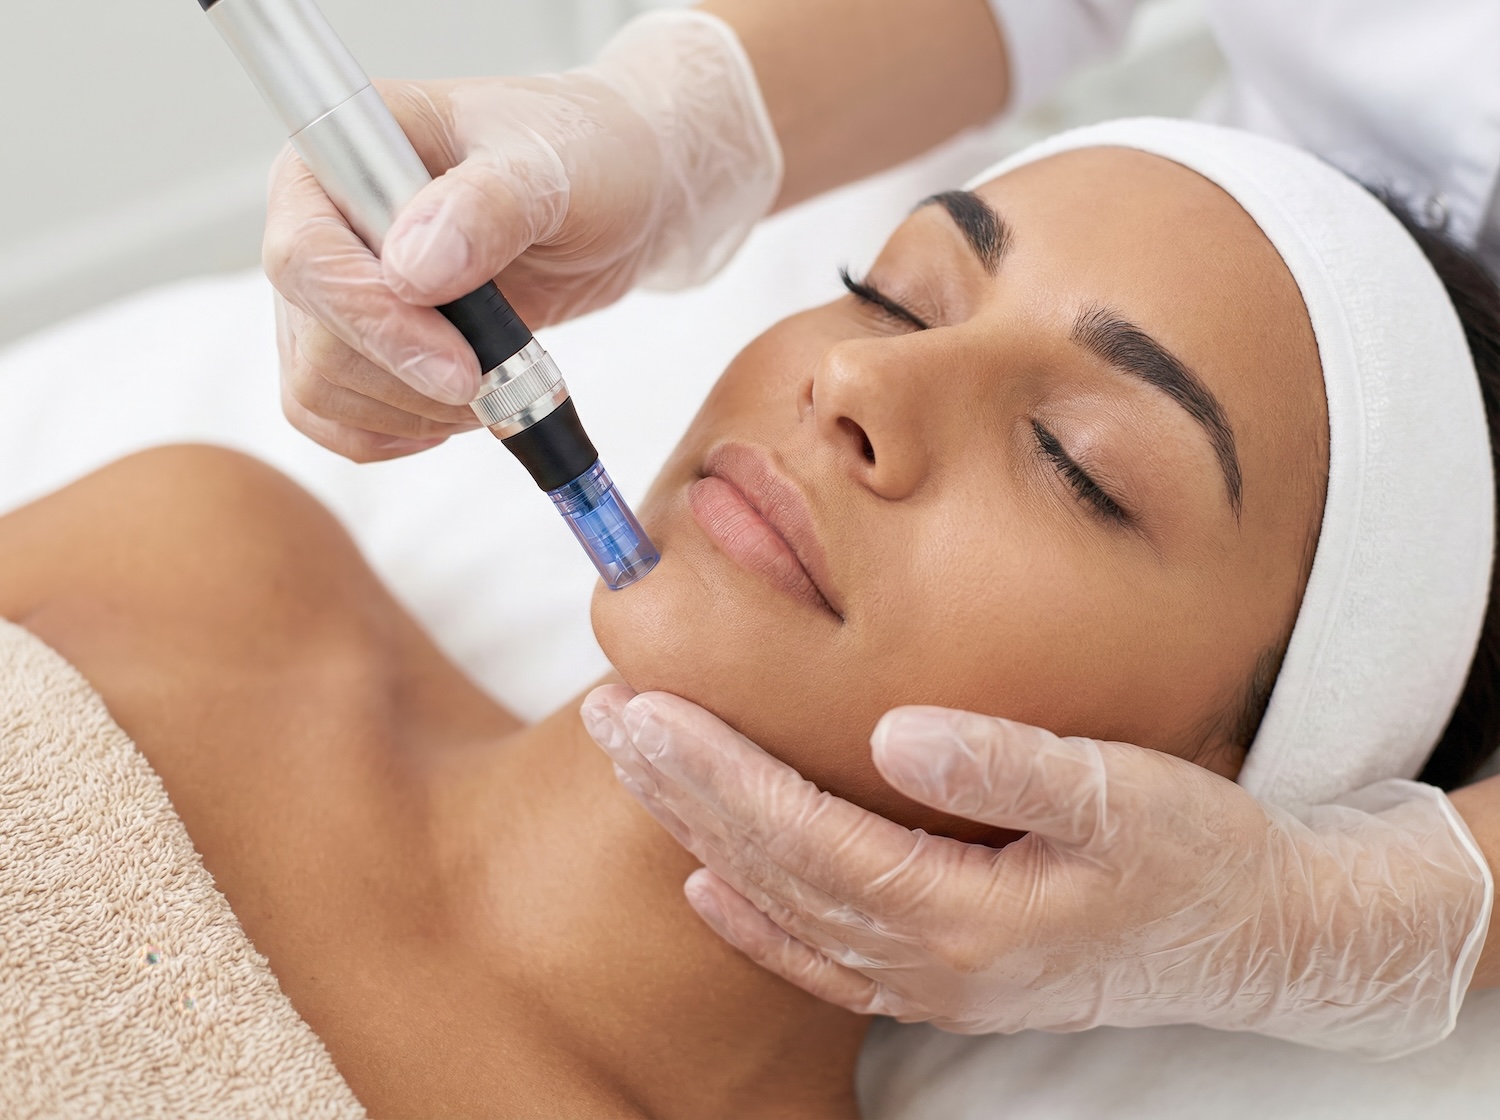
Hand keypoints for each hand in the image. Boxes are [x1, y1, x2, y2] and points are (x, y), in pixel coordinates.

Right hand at [264, 11, 779, 460]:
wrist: (617, 193)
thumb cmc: (585, 155)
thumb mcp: (551, 169)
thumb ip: (485, 208)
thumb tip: (410, 270)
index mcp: (343, 152)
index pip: (307, 255)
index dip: (376, 323)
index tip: (461, 367)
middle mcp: (321, 219)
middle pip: (313, 337)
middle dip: (409, 379)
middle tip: (496, 380)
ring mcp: (338, 287)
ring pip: (320, 388)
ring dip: (413, 411)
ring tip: (495, 384)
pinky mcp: (363, 340)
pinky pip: (333, 415)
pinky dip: (394, 430)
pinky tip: (457, 412)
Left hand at [582, 685, 1493, 1058]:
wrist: (1258, 939)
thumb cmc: (1196, 856)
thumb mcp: (1121, 794)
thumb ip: (1005, 766)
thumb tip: (894, 734)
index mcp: (964, 914)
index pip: (804, 835)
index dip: (718, 773)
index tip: (645, 709)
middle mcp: (930, 961)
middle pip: (773, 869)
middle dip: (682, 790)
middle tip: (606, 716)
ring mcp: (933, 981)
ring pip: (785, 904)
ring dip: (703, 833)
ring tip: (637, 764)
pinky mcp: (946, 978)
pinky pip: (824, 957)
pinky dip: (756, 921)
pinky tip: (706, 885)